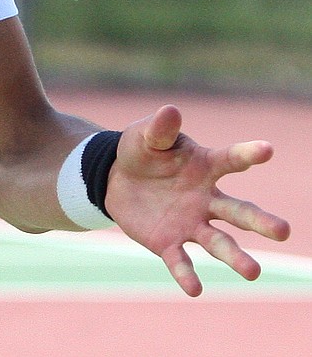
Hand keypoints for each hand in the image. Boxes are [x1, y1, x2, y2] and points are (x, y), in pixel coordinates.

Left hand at [104, 105, 290, 296]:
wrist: (116, 179)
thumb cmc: (141, 152)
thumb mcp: (146, 136)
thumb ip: (160, 128)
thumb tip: (171, 110)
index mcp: (204, 167)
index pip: (230, 160)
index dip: (248, 154)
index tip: (268, 148)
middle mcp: (206, 199)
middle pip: (238, 211)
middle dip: (260, 222)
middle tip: (283, 231)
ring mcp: (191, 223)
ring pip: (218, 242)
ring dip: (235, 258)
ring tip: (253, 273)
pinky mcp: (169, 242)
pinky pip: (180, 260)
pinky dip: (186, 274)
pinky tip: (194, 289)